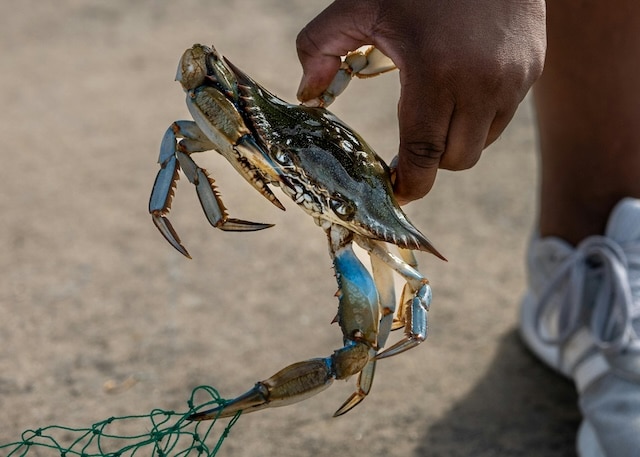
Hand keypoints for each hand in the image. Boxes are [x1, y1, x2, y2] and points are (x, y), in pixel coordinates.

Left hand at [296, 0, 545, 203]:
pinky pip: (503, 116)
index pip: (425, 155)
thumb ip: (320, 48)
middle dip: (429, 162)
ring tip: (435, 113)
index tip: (396, 190)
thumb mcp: (359, 3)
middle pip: (456, 159)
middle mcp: (481, 83)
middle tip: (409, 150)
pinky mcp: (532, 69)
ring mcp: (513, 78)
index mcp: (434, 72)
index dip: (410, 184)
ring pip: (482, 142)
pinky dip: (479, 117)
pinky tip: (461, 90)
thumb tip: (306, 97)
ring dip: (455, 141)